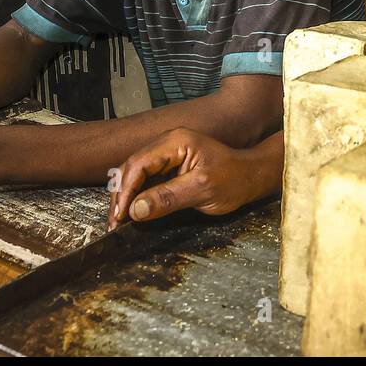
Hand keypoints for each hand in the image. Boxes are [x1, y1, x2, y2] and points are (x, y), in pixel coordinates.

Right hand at [108, 129, 252, 229]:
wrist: (251, 177)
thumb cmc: (233, 180)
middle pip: (132, 167)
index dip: (125, 190)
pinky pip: (147, 180)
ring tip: (119, 221)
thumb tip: (135, 209)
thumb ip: (167, 198)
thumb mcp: (201, 190)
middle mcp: (168, 143)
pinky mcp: (170, 166)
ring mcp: (168, 154)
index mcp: (175, 142)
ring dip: (126, 197)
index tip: (120, 215)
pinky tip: (132, 212)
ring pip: (136, 174)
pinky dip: (137, 196)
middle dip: (121, 195)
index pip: (139, 164)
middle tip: (114, 223)